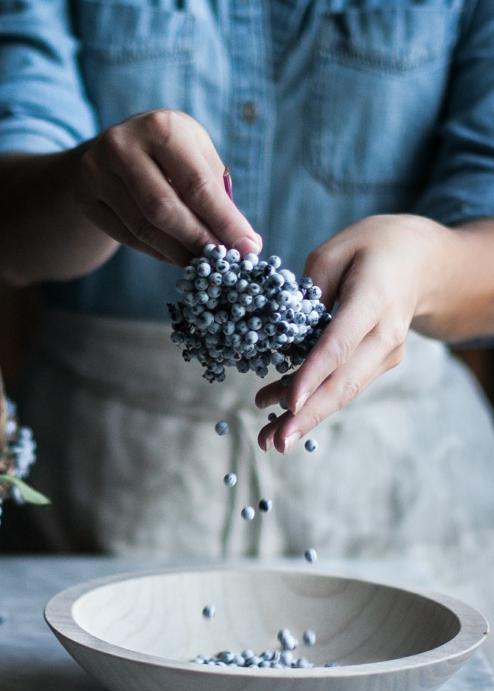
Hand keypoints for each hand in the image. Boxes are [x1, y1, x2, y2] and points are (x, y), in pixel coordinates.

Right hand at [76, 109, 260, 265]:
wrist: (111, 148)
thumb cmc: (167, 153)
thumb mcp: (194, 154)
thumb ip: (218, 194)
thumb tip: (247, 243)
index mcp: (161, 127)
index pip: (197, 185)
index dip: (225, 222)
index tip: (248, 249)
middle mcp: (123, 144)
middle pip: (165, 209)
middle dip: (200, 241)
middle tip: (224, 263)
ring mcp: (97, 172)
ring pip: (144, 228)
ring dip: (178, 252)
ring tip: (202, 264)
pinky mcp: (87, 197)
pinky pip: (126, 236)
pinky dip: (156, 252)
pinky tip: (176, 256)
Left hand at [254, 214, 448, 452]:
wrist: (422, 262)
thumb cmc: (371, 249)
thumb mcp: (335, 251)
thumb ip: (310, 290)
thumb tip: (288, 333)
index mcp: (374, 298)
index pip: (340, 343)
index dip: (313, 374)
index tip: (289, 404)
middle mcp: (385, 334)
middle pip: (345, 380)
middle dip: (308, 414)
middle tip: (274, 441)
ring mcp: (386, 353)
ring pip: (345, 391)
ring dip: (306, 416)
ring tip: (268, 438)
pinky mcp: (379, 363)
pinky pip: (345, 385)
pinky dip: (314, 401)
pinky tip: (281, 414)